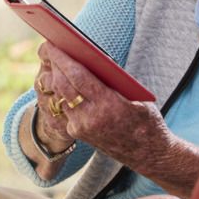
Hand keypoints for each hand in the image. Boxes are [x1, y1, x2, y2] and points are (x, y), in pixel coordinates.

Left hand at [39, 41, 170, 165]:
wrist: (148, 155)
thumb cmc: (146, 120)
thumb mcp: (135, 96)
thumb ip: (113, 80)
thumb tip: (91, 58)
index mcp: (108, 105)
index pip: (77, 76)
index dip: (63, 58)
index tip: (54, 43)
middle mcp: (90, 119)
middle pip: (63, 85)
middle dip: (55, 65)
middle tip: (50, 48)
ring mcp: (81, 128)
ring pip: (60, 97)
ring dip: (55, 79)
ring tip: (55, 63)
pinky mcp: (77, 133)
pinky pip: (64, 109)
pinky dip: (62, 93)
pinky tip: (61, 82)